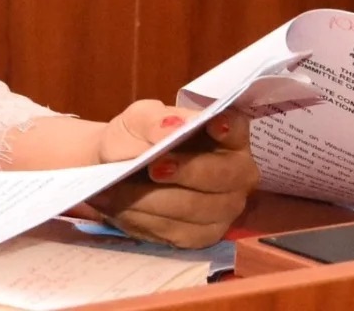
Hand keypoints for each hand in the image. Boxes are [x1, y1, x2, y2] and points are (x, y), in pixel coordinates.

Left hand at [86, 101, 259, 248]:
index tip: (213, 124)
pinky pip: (176, 230)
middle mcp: (235, 172)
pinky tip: (120, 206)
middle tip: (152, 168)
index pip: (237, 129)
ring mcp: (224, 207)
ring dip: (153, 199)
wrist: (116, 169)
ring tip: (117, 188)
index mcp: (226, 134)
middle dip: (187, 171)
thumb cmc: (137, 138)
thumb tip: (173, 127)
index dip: (229, 128)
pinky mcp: (202, 234)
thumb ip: (154, 120)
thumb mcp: (137, 119)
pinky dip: (143, 218)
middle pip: (222, 176)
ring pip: (194, 208)